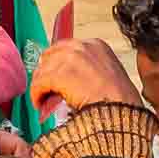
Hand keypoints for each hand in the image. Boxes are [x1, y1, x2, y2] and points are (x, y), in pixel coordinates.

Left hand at [29, 39, 143, 116]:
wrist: (121, 112)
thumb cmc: (119, 101)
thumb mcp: (108, 74)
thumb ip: (88, 68)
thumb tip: (68, 76)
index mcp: (96, 45)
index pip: (64, 47)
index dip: (55, 62)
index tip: (51, 72)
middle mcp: (82, 47)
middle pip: (50, 56)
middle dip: (45, 72)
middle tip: (44, 86)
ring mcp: (71, 59)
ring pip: (43, 70)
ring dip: (40, 85)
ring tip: (42, 98)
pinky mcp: (60, 74)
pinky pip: (39, 83)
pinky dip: (36, 94)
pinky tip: (39, 102)